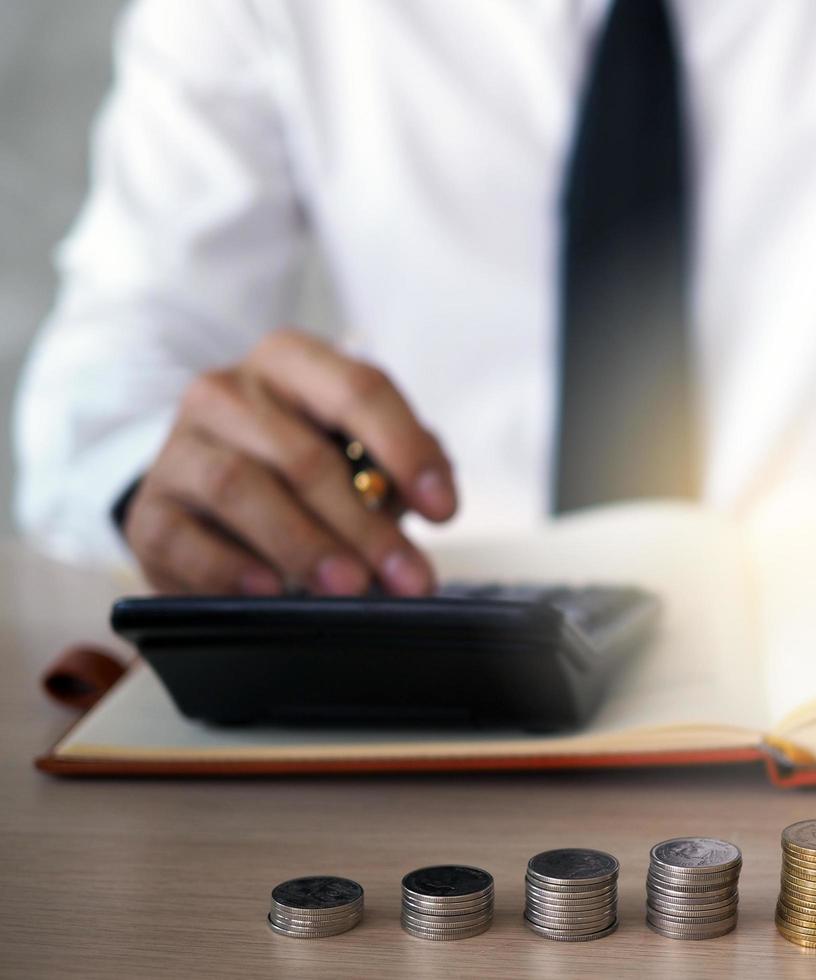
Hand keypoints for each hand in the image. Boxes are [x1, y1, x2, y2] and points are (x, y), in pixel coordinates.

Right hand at [123, 329, 456, 595]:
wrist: (205, 499)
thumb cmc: (300, 470)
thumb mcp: (357, 454)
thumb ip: (398, 467)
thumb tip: (433, 495)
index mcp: (291, 363)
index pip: (358, 390)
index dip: (407, 451)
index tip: (443, 509)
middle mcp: (228, 391)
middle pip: (304, 455)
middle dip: (366, 526)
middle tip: (407, 577)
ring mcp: (179, 448)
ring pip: (240, 488)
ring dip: (304, 545)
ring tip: (348, 586)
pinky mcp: (150, 511)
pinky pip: (185, 539)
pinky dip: (232, 568)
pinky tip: (271, 590)